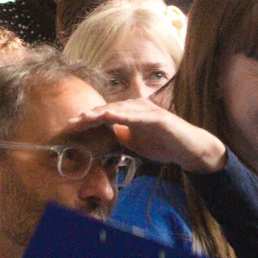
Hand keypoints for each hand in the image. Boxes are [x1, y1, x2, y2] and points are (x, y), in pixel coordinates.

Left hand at [67, 97, 225, 174]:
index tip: (70, 126)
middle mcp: (136, 108)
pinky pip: (136, 115)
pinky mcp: (157, 117)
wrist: (188, 150)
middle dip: (88, 116)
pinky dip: (121, 115)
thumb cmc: (162, 144)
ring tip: (84, 118)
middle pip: (107, 110)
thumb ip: (119, 137)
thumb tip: (101, 139)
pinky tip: (108, 115)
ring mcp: (147, 110)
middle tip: (70, 123)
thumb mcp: (134, 143)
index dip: (87, 120)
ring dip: (100, 113)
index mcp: (129, 113)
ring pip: (118, 110)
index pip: (103, 115)